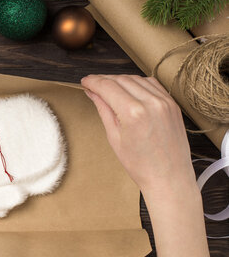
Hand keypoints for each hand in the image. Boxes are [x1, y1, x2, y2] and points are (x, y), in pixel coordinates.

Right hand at [81, 75, 196, 199]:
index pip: (108, 87)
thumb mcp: (114, 138)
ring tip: (109, 87)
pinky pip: (152, 84)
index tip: (85, 81)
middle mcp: (151, 103)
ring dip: (120, 80)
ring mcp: (165, 102)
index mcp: (133, 113)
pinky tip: (129, 89)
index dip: (93, 81)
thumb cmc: (140, 164)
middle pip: (121, 79)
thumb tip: (93, 93)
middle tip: (93, 84)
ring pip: (137, 79)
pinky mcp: (173, 104)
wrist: (168, 177)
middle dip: (104, 79)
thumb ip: (104, 110)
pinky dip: (138, 83)